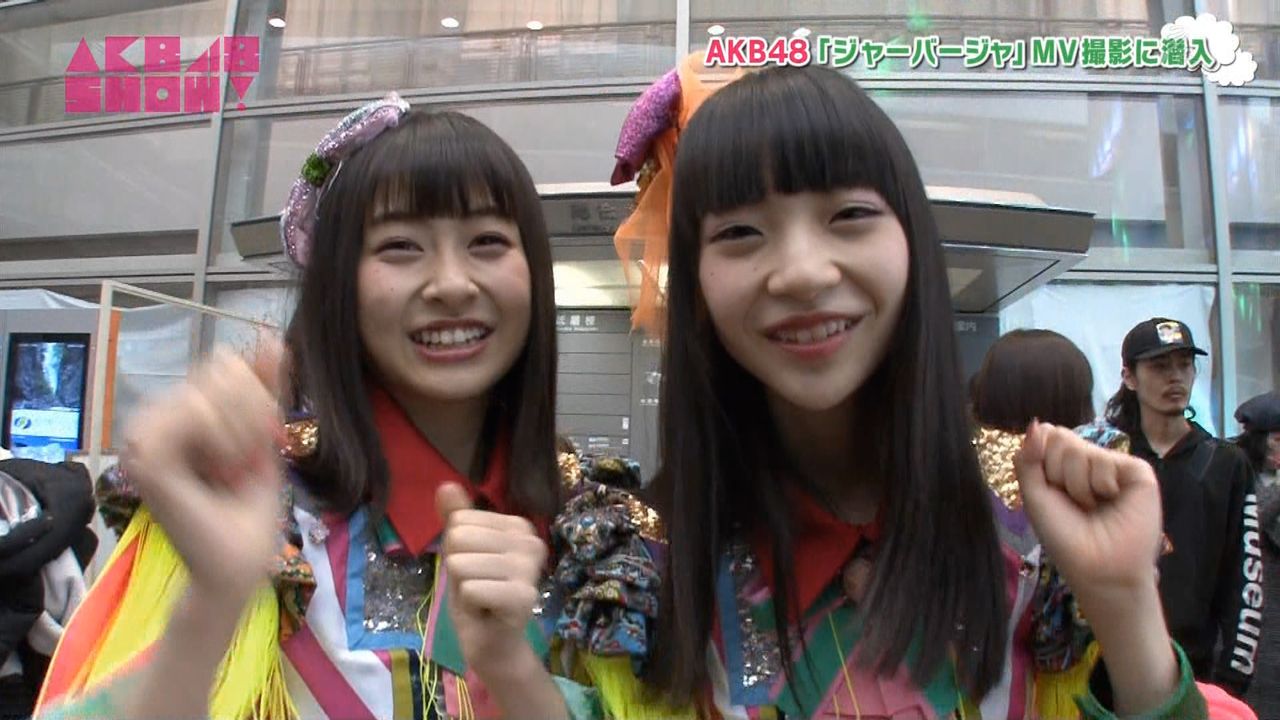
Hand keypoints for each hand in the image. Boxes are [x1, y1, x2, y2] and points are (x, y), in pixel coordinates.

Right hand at [122, 340, 286, 612]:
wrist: (237, 567)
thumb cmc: (248, 512)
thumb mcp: (266, 437)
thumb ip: (267, 388)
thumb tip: (272, 337)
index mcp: (176, 414)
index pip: (225, 364)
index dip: (258, 398)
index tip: (261, 444)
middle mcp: (152, 419)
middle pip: (221, 369)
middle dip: (252, 414)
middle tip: (243, 462)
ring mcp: (143, 436)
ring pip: (212, 390)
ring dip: (241, 432)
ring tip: (229, 470)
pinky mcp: (146, 456)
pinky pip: (198, 411)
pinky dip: (225, 440)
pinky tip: (219, 469)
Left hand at [436, 483, 546, 678]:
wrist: (493, 643)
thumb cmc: (477, 594)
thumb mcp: (461, 552)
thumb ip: (456, 518)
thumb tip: (445, 485)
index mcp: (519, 526)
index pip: (460, 521)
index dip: (458, 550)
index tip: (478, 570)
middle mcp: (531, 541)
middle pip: (459, 538)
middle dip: (458, 569)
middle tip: (478, 586)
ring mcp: (530, 568)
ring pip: (461, 564)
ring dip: (463, 588)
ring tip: (482, 599)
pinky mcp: (523, 597)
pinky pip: (469, 589)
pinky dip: (469, 604)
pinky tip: (487, 612)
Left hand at [1014, 420, 1162, 597]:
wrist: (1098, 568)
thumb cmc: (1065, 537)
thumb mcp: (1035, 497)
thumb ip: (1028, 460)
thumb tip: (1037, 423)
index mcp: (1065, 465)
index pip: (1047, 436)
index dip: (1040, 460)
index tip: (1049, 489)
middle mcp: (1090, 461)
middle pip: (1061, 438)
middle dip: (1057, 473)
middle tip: (1073, 502)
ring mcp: (1113, 465)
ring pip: (1081, 450)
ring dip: (1078, 486)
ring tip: (1093, 507)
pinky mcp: (1137, 471)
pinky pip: (1106, 460)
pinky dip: (1100, 485)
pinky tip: (1111, 502)